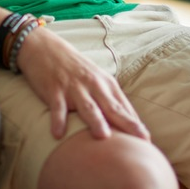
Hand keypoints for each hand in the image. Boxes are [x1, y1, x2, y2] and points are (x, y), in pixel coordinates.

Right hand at [16, 25, 149, 141]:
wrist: (42, 46)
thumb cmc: (72, 66)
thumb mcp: (94, 77)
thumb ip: (109, 98)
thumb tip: (128, 123)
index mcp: (105, 83)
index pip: (123, 107)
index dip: (135, 124)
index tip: (147, 142)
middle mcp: (91, 85)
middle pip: (111, 107)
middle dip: (126, 124)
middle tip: (139, 140)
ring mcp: (72, 87)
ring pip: (87, 106)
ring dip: (95, 120)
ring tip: (103, 136)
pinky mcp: (53, 89)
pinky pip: (56, 107)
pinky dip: (58, 120)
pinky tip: (58, 133)